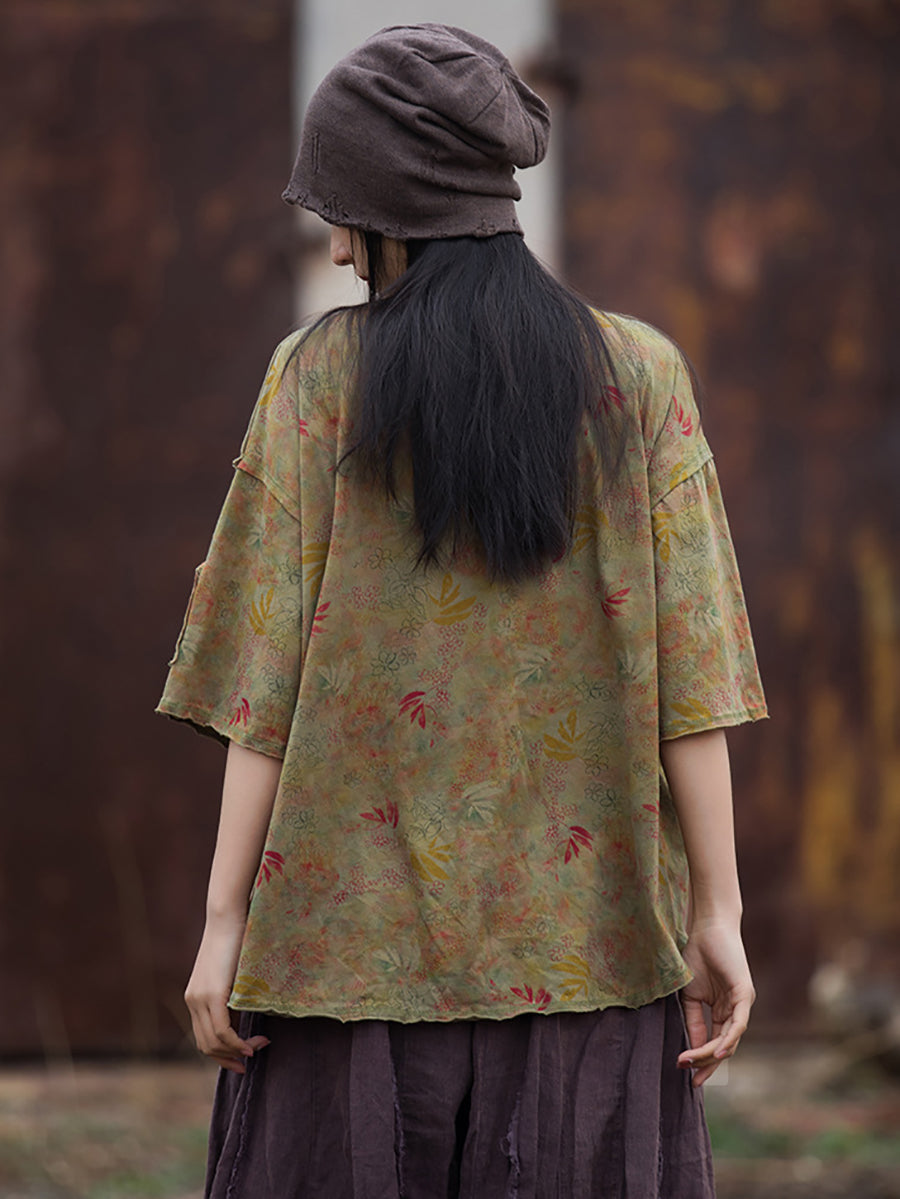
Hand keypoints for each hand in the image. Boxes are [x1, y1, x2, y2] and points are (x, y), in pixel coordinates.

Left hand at [184, 913, 269, 1073]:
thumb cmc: (236, 939)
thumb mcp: (232, 973)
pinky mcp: (211, 994)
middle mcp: (192, 1001)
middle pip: (206, 1046)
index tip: (244, 1057)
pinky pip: (221, 1030)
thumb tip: (247, 1014)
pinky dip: (236, 1043)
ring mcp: (199, 999)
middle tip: (253, 1056)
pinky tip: (251, 1045)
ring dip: (236, 1051)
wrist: (228, 917)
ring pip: (213, 1042)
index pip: (203, 1038)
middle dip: (229, 1058)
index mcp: (194, 998)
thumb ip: (232, 994)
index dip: (223, 1054)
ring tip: (258, 1046)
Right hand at [677, 918, 754, 1086]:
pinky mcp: (744, 995)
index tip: (683, 1070)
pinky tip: (717, 1053)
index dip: (700, 1058)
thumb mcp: (689, 993)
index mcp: (721, 1011)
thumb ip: (691, 1019)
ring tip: (694, 1066)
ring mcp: (741, 1004)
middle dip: (708, 1066)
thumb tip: (689, 1046)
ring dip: (712, 1056)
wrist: (706, 926)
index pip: (713, 1042)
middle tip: (693, 1082)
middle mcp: (734, 1011)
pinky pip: (738, 1024)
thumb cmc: (696, 954)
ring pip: (730, 1040)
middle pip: (724, 1047)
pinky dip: (728, 1040)